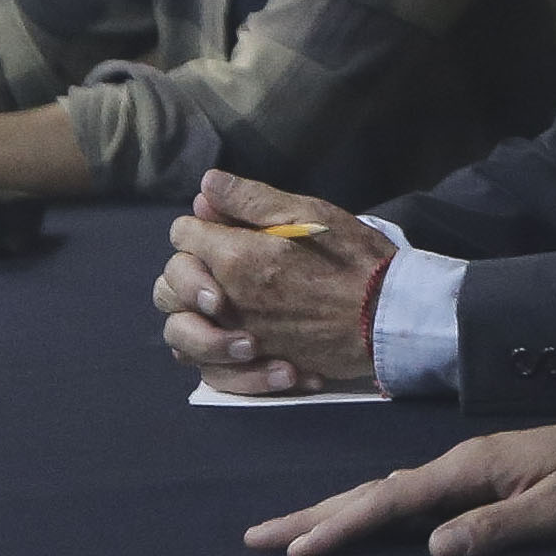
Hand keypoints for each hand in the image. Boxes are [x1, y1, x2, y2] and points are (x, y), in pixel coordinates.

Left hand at [157, 171, 384, 392]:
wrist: (388, 318)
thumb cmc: (355, 259)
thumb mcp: (312, 213)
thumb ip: (252, 200)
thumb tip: (207, 187)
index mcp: (236, 257)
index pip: (183, 233)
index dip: (201, 224)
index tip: (224, 226)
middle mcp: (225, 301)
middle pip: (168, 282)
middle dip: (188, 268)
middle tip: (221, 264)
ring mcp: (235, 338)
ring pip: (178, 329)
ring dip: (192, 314)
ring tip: (219, 305)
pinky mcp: (251, 368)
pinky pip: (205, 368)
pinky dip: (210, 356)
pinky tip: (231, 338)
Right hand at [243, 402, 555, 555]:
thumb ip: (497, 529)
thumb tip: (435, 546)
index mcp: (473, 467)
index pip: (393, 501)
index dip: (342, 526)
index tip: (297, 548)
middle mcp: (461, 464)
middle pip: (374, 493)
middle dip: (314, 516)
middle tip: (257, 538)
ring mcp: (469, 471)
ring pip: (388, 495)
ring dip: (337, 514)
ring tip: (290, 534)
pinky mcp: (481, 481)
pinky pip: (411, 499)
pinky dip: (373, 512)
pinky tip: (358, 522)